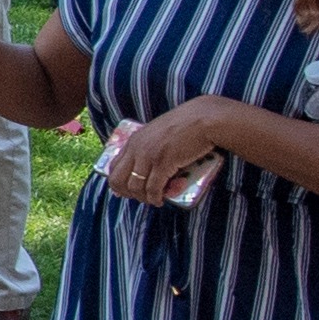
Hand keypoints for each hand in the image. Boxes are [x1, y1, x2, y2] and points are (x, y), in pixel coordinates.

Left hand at [101, 100, 225, 204]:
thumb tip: (145, 166)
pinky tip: (160, 200)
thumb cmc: (187, 126)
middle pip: (118, 180)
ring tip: (154, 200)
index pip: (113, 167)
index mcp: (134, 140)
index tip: (129, 191)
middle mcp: (137, 148)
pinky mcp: (163, 163)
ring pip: (135, 187)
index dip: (119, 183)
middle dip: (128, 193)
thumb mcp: (158, 132)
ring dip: (144, 198)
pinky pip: (153, 188)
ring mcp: (149, 156)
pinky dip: (155, 198)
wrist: (205, 119)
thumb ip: (149, 145)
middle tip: (142, 197)